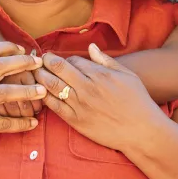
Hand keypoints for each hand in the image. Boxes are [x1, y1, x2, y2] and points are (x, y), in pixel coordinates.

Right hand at [0, 42, 46, 155]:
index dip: (7, 47)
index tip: (21, 48)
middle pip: (0, 67)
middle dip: (22, 62)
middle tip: (38, 62)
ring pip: (4, 92)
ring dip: (26, 91)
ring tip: (42, 90)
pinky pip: (2, 123)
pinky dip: (19, 123)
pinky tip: (32, 123)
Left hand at [34, 44, 162, 150]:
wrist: (142, 132)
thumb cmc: (137, 100)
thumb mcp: (126, 74)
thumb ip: (106, 60)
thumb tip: (91, 46)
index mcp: (98, 74)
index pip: (72, 60)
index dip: (63, 58)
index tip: (58, 59)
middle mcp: (86, 87)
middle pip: (58, 68)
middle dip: (46, 61)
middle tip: (40, 59)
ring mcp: (80, 105)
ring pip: (52, 85)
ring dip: (40, 76)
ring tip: (35, 71)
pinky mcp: (76, 121)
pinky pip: (54, 106)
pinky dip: (44, 97)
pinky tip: (40, 91)